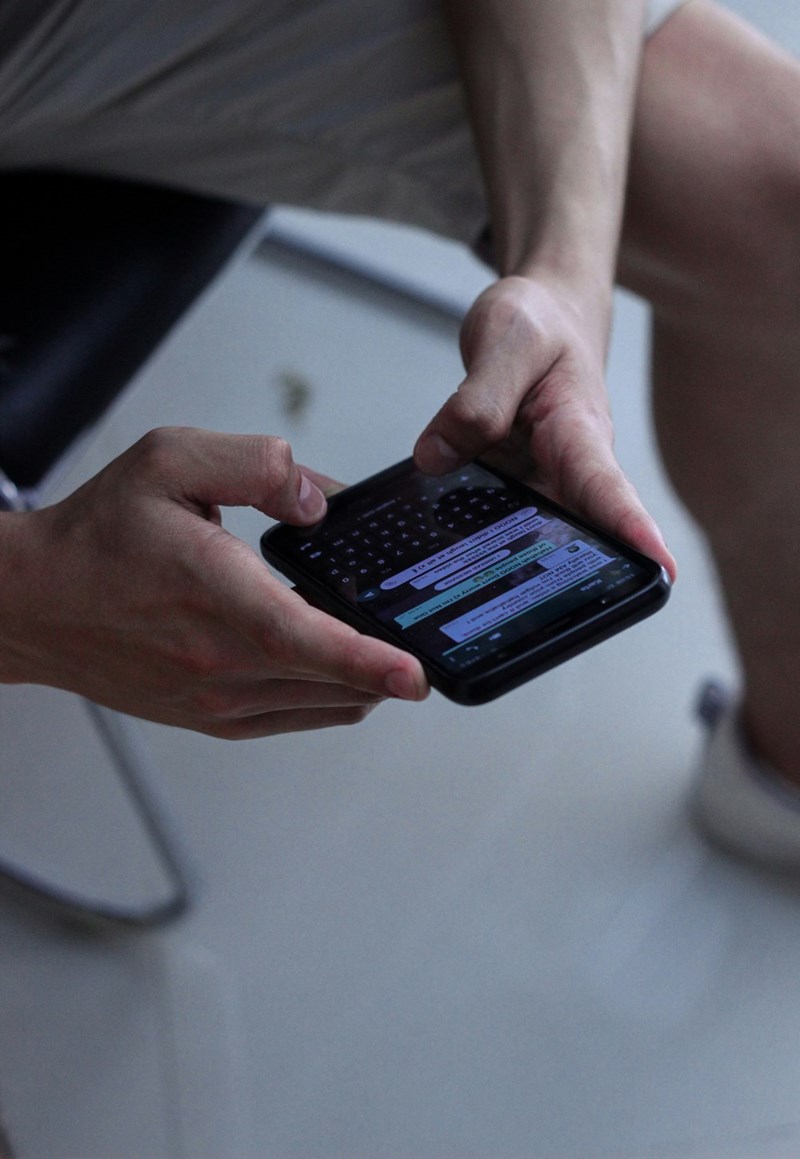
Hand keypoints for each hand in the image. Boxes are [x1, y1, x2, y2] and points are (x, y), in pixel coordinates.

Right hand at [1, 428, 428, 737]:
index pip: (302, 638)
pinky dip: (332, 694)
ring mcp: (216, 702)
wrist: (38, 602)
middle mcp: (217, 663)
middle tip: (413, 623)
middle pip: (332, 679)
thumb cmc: (98, 535)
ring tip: (376, 636)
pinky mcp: (213, 720)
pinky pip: (298, 717)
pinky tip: (337, 663)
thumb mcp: (171, 461)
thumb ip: (257, 464)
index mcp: (212, 596)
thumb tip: (320, 500)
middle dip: (386, 657)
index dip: (366, 660)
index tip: (416, 675)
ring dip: (362, 676)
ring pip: (325, 704)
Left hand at [414, 275, 675, 578]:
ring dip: (503, 567)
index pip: (608, 488)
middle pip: (574, 535)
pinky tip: (434, 558)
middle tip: (533, 621)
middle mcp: (567, 470)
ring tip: (467, 606)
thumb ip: (475, 400)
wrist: (538, 315)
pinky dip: (469, 536)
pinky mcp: (510, 487)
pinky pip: (493, 519)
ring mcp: (539, 484)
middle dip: (560, 581)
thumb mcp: (505, 341)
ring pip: (526, 537)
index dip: (633, 531)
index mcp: (579, 432)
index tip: (660, 571)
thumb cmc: (537, 323)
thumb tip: (436, 458)